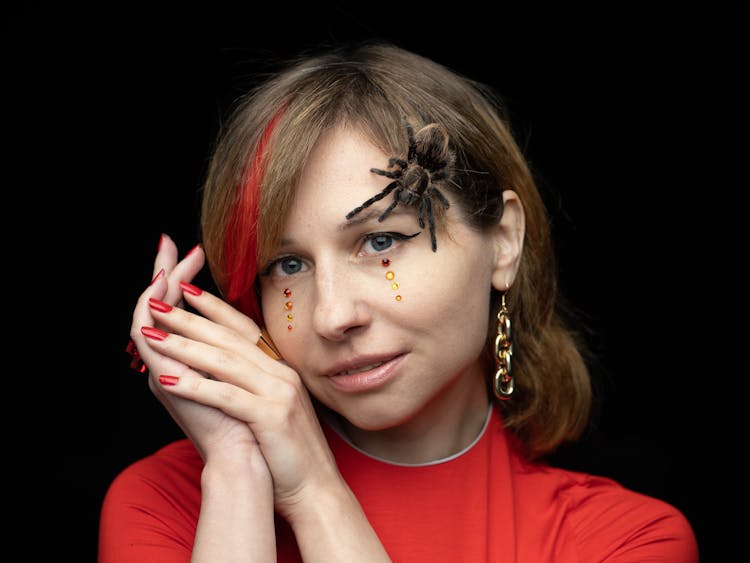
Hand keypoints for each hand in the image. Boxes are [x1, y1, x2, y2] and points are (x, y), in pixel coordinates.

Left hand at [131, 235, 341, 519]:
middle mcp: (282, 374)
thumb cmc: (287, 452)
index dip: (215, 308)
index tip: (186, 291)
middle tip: (158, 304)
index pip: (244, 329)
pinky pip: (226, 395)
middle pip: (229, 338)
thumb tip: (218, 366)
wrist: (315, 487)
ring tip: (153, 335)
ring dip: (185, 346)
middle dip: (191, 319)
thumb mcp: (273, 407)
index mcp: (281, 369)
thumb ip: (254, 383)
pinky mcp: (271, 416)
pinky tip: (168, 379)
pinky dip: (196, 385)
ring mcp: (279, 393)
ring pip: (225, 361)